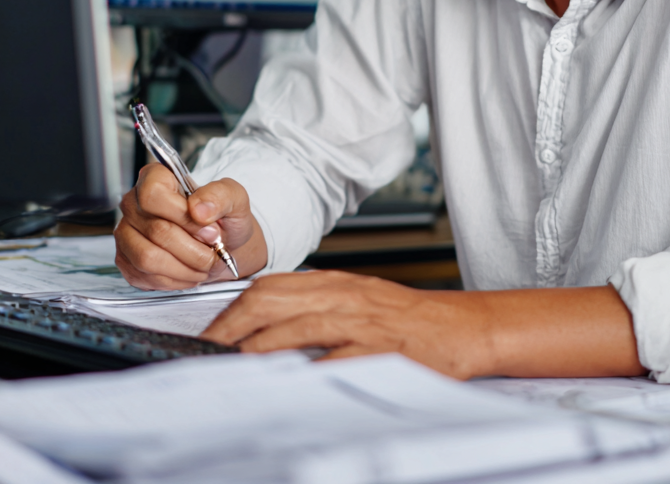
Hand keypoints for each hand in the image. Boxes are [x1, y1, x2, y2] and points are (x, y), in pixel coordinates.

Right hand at [114, 164, 266, 289]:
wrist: (222, 246)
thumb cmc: (224, 219)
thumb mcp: (235, 199)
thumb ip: (221, 196)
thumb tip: (198, 208)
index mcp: (155, 178)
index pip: (153, 195)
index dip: (184, 217)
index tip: (210, 228)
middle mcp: (133, 203)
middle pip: (156, 231)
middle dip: (193, 249)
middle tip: (213, 251)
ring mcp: (126, 233)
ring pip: (148, 258)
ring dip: (184, 267)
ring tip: (203, 264)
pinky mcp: (126, 261)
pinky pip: (146, 277)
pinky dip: (175, 280)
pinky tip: (189, 271)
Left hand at [201, 270, 489, 377]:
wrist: (461, 327)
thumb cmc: (410, 320)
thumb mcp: (360, 301)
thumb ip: (317, 308)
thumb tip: (267, 328)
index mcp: (336, 283)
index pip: (270, 287)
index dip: (233, 310)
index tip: (211, 333)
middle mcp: (344, 296)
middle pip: (273, 301)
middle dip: (233, 327)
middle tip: (209, 352)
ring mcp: (361, 322)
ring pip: (297, 327)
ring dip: (258, 348)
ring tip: (231, 367)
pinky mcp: (380, 349)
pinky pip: (336, 359)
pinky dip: (307, 371)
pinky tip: (288, 385)